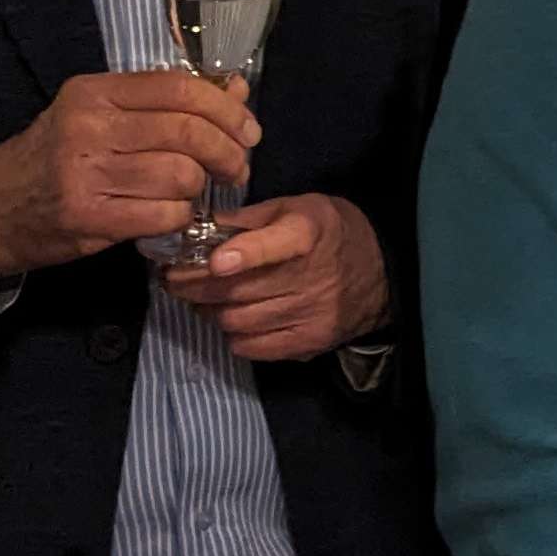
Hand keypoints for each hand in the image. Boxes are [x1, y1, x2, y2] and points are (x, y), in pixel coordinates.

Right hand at [0, 71, 260, 284]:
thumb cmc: (56, 156)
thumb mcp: (101, 116)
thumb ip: (166, 103)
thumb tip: (236, 91)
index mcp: (94, 92)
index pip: (181, 89)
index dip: (227, 110)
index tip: (248, 131)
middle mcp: (88, 126)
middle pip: (190, 132)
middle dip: (228, 153)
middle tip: (236, 169)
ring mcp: (84, 172)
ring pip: (181, 175)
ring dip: (200, 189)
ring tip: (192, 193)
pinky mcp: (86, 215)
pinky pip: (163, 214)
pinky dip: (179, 217)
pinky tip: (171, 215)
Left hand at [156, 194, 392, 359]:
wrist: (384, 272)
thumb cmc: (330, 232)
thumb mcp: (296, 209)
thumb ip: (247, 220)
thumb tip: (194, 230)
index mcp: (309, 232)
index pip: (277, 245)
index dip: (245, 253)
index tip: (215, 261)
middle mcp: (312, 276)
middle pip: (236, 289)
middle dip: (192, 284)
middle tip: (173, 278)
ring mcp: (310, 314)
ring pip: (235, 320)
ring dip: (207, 310)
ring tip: (201, 298)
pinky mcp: (308, 342)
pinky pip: (250, 347)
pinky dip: (231, 334)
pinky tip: (232, 319)